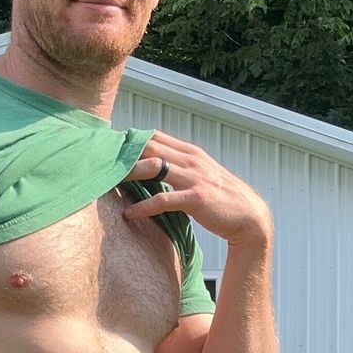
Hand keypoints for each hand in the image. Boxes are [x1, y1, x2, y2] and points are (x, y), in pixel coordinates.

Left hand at [122, 129, 272, 245]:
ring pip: (153, 167)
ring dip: (128, 174)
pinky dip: (143, 206)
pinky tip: (129, 214)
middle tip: (101, 162)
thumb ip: (181, 167)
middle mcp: (192, 160)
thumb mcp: (202, 175)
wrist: (250, 217)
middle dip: (124, 153)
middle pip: (150, 146)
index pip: (155, 136)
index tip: (110, 148)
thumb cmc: (223, 199)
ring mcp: (194, 178)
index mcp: (192, 152)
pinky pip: (162, 199)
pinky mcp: (196, 199)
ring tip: (108, 183)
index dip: (131, 139)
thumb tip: (155, 166)